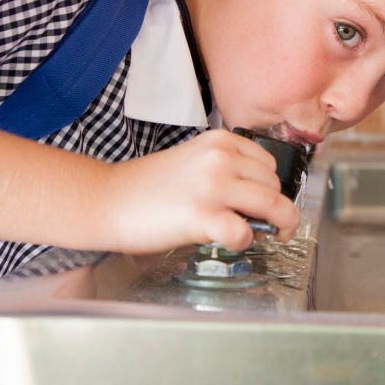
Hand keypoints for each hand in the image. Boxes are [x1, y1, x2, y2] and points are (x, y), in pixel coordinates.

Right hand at [99, 129, 300, 252]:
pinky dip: (245, 242)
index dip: (271, 188)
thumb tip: (259, 200)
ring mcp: (212, 187)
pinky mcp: (201, 216)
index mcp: (221, 142)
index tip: (263, 203)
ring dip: (274, 227)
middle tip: (264, 226)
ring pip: (273, 206)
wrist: (108, 200)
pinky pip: (244, 232)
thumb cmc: (148, 186)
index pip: (270, 165)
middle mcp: (221, 159)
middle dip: (276, 210)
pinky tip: (231, 242)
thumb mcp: (194, 160)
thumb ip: (227, 170)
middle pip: (275, 187)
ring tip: (261, 236)